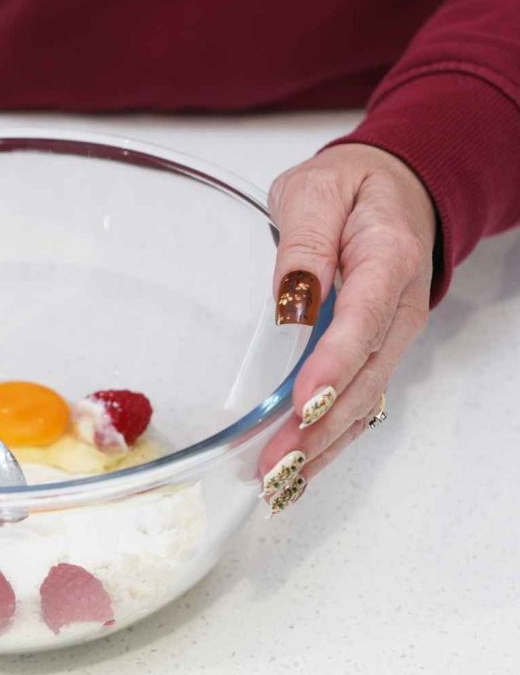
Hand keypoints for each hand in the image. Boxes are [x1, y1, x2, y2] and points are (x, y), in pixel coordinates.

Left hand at [258, 143, 436, 514]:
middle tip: (276, 465)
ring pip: (361, 403)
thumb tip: (293, 296)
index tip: (303, 402)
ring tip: (277, 484)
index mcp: (388, 260)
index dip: (334, 366)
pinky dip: (327, 442)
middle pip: (364, 379)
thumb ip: (304, 241)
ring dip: (321, 448)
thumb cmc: (352, 190)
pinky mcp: (371, 356)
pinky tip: (295, 472)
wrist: (394, 192)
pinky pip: (354, 405)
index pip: (365, 321)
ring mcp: (388, 339)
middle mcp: (398, 310)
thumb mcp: (316, 192)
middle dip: (320, 428)